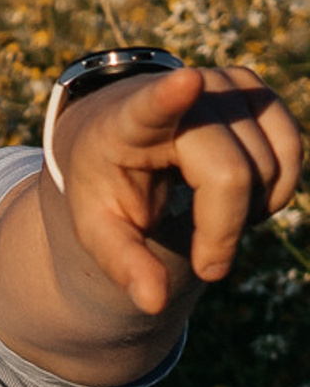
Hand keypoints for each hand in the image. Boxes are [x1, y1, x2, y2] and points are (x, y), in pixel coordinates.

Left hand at [50, 63, 302, 312]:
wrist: (117, 130)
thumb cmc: (105, 182)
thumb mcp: (98, 227)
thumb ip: (122, 264)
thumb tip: (154, 304)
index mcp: (130, 121)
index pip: (154, 107)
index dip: (173, 96)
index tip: (186, 82)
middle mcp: (186, 90)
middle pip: (232, 175)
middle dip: (225, 231)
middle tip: (207, 264)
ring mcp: (227, 84)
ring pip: (271, 164)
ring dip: (252, 210)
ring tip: (211, 219)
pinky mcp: (257, 89)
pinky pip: (293, 150)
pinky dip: (275, 188)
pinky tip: (240, 200)